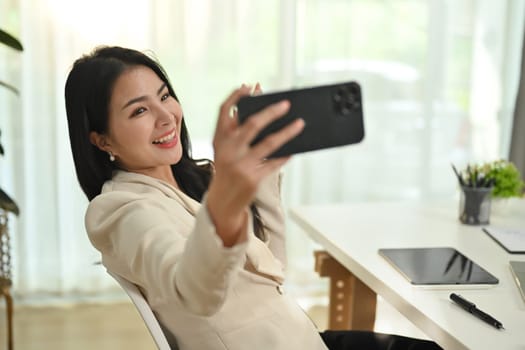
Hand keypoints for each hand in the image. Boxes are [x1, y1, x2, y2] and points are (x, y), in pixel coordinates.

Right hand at [206, 84, 303, 245]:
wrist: (222, 201)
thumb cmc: (228, 168)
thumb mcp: (225, 149)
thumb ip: (237, 129)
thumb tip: (261, 106)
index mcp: (218, 139)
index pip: (224, 110)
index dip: (236, 96)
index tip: (250, 86)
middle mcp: (228, 149)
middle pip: (252, 124)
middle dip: (270, 111)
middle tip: (286, 104)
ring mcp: (240, 164)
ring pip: (269, 143)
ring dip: (287, 132)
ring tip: (300, 123)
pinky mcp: (252, 178)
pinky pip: (274, 162)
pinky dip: (285, 154)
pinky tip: (294, 148)